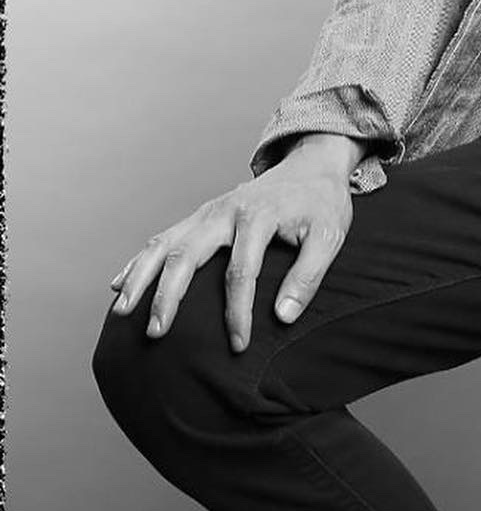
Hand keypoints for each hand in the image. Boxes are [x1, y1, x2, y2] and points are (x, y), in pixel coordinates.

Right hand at [107, 134, 360, 352]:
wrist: (311, 165)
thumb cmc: (320, 204)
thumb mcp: (329, 235)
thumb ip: (309, 275)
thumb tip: (282, 317)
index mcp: (258, 216)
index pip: (241, 271)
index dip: (237, 312)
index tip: (238, 345)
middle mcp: (225, 211)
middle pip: (187, 254)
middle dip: (167, 296)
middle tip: (156, 333)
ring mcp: (208, 212)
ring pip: (164, 244)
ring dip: (140, 277)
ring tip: (122, 312)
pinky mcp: (200, 216)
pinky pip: (162, 238)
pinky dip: (139, 261)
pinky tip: (120, 285)